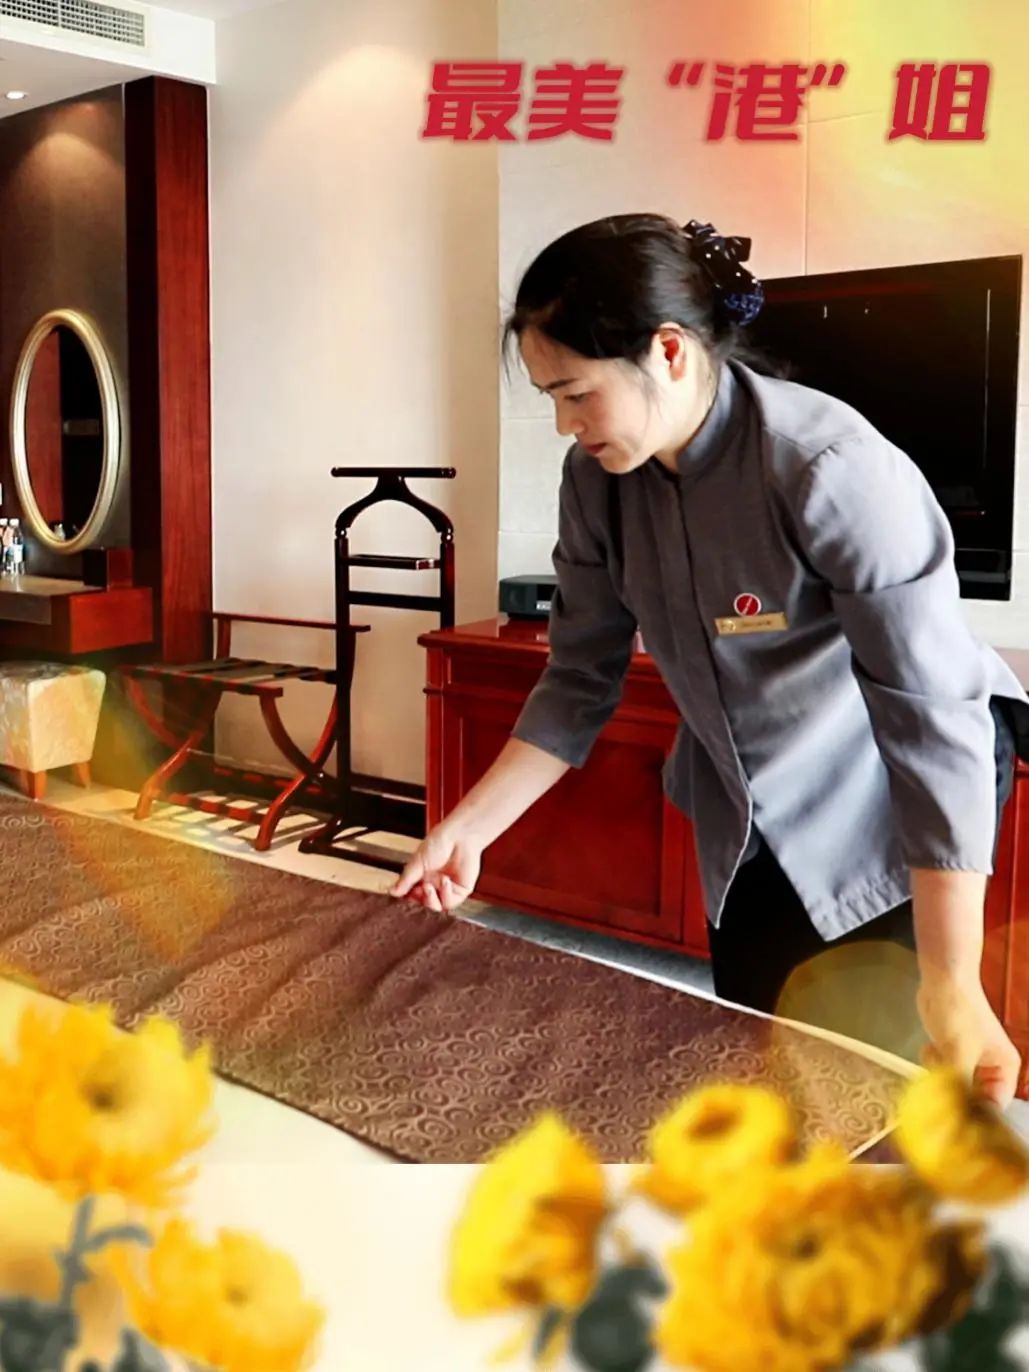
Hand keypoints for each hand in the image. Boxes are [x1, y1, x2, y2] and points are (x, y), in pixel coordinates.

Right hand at [389, 824, 481, 913]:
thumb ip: (406, 879)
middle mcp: (434, 885)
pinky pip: (451, 902)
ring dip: (431, 900)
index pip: (411, 896)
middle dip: (419, 902)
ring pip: (437, 907)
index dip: (407, 899)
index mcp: (421, 878)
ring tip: (428, 887)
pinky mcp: (460, 891)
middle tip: (417, 891)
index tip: (403, 897)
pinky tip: (445, 881)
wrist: (460, 835)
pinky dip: (446, 894)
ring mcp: (447, 889)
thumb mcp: (418, 862)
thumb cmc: (440, 841)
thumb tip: (392, 891)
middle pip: (424, 905)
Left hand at [916, 975, 1022, 1108]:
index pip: (994, 1107)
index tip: (953, 1126)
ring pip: (952, 1085)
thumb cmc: (960, 1014)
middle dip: (953, 1095)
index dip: (975, 1117)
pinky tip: (930, 1046)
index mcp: (1005, 1070)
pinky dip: (932, 1062)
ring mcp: (969, 1060)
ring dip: (939, 1076)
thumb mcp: (960, 1054)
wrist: (943, 981)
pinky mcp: (950, 1052)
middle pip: (972, 1098)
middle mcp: (991, 1069)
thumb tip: (952, 1119)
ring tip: (937, 1055)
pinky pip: (940, 1071)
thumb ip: (957, 1088)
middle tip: (936, 1093)